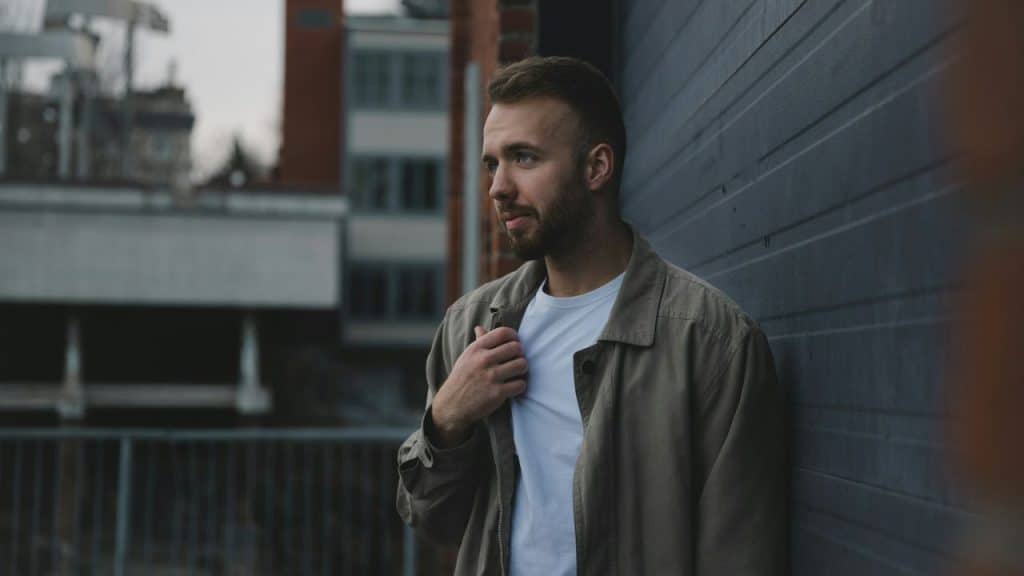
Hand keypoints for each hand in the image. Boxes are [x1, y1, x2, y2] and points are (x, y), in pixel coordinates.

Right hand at [430, 326, 527, 446]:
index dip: (514, 337)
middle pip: (516, 348)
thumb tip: (480, 327)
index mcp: (476, 349)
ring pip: (522, 365)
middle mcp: (483, 360)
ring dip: (522, 370)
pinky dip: (520, 386)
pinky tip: (513, 387)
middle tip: (516, 361)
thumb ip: (478, 343)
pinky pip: (520, 384)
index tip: (515, 343)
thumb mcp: (466, 357)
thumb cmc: (462, 378)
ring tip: (516, 373)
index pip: (503, 333)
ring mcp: (491, 376)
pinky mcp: (497, 393)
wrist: (452, 404)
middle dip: (520, 354)